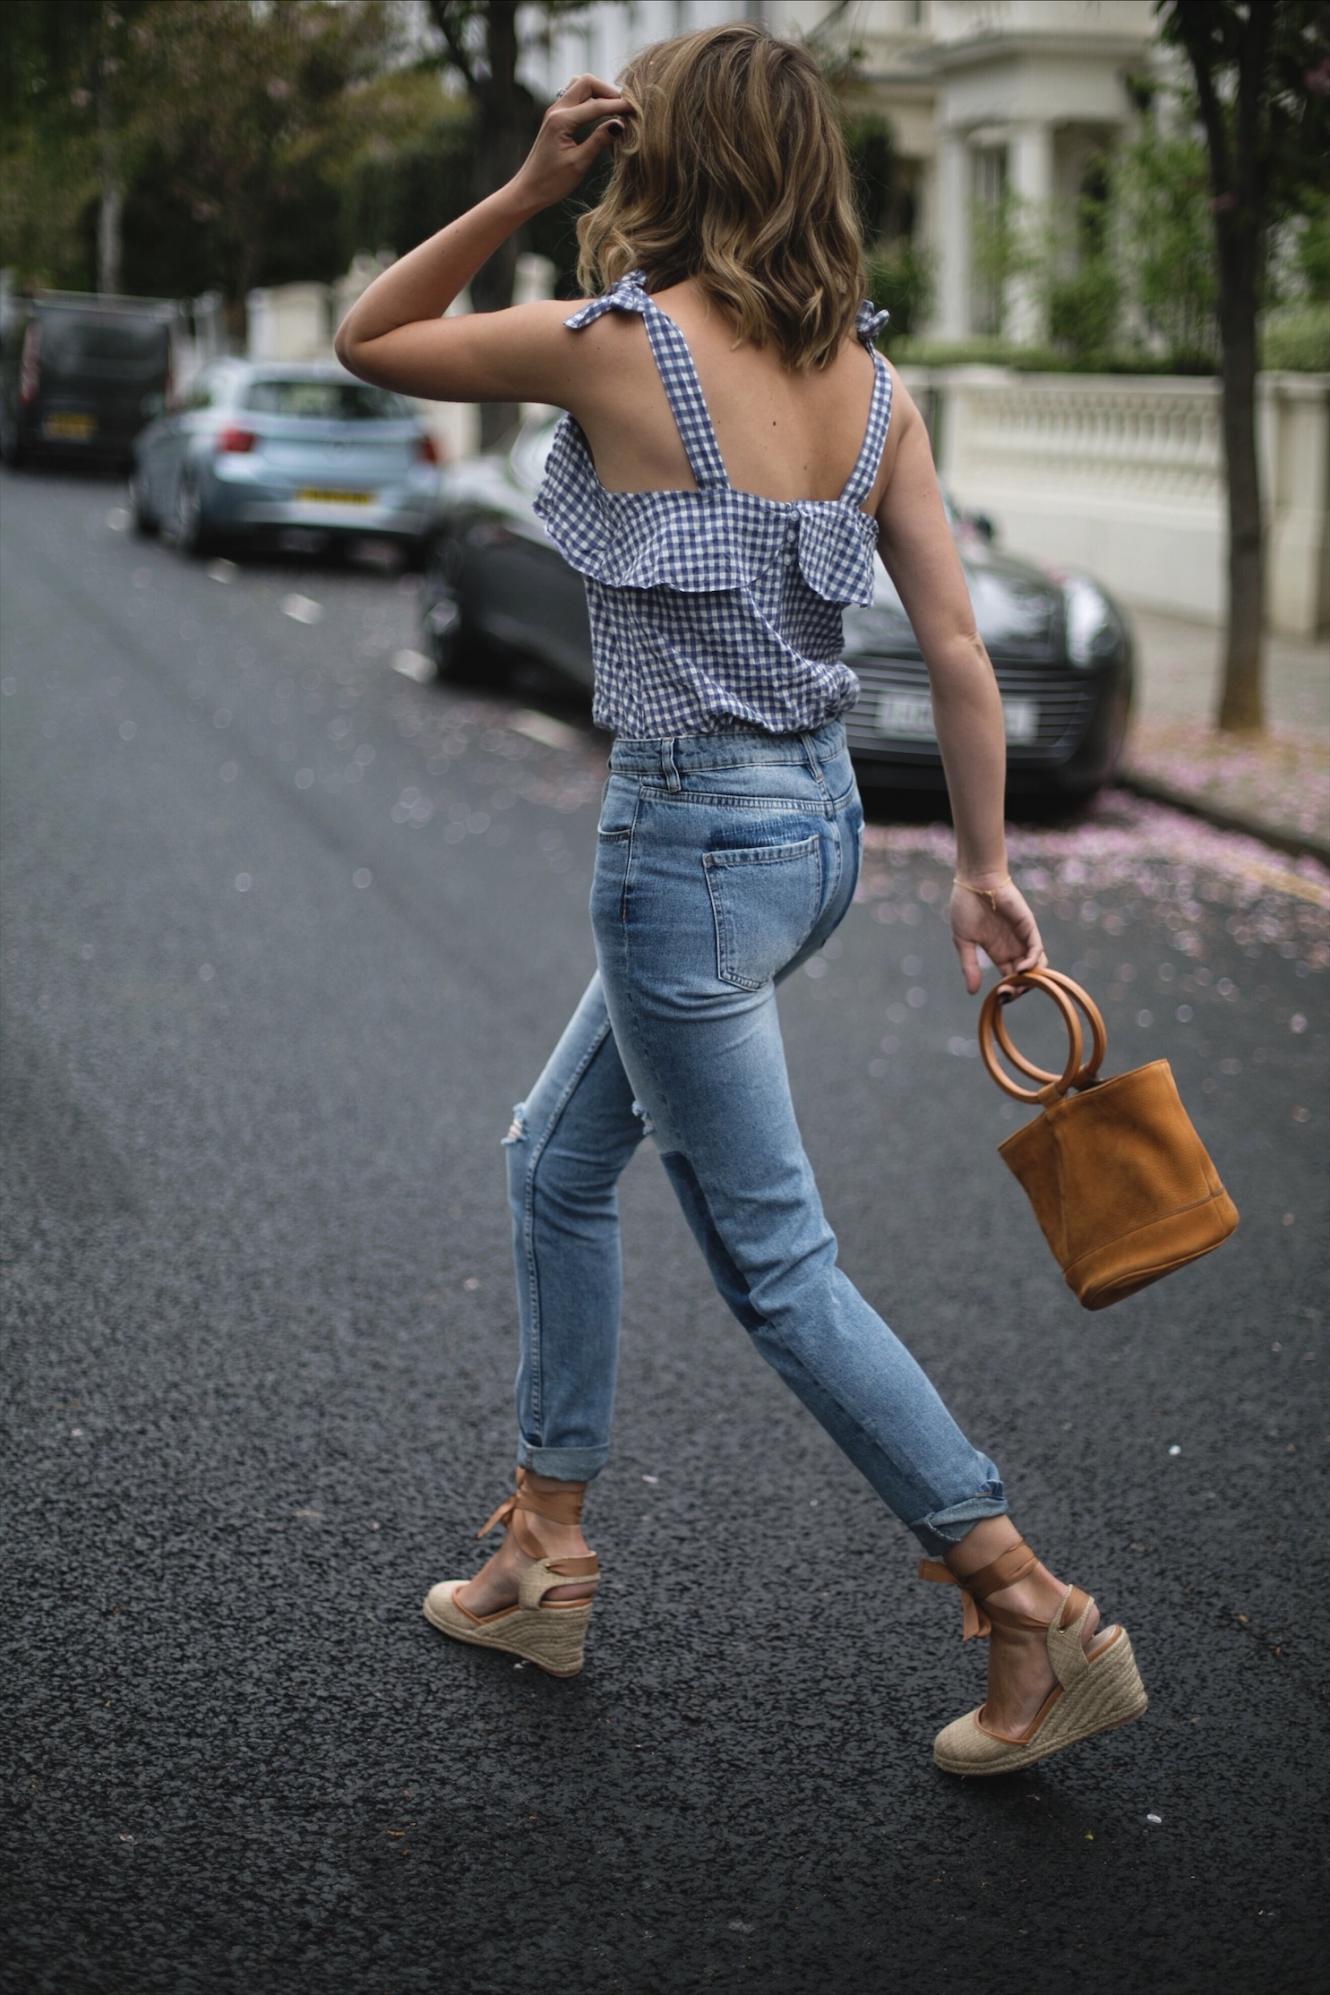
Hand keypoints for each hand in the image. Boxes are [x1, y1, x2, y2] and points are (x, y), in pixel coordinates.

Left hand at [509, 74, 633, 212]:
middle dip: (608, 91)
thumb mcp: (579, 164)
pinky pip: (575, 96)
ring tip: (614, 108)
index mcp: (562, 121)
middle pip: (587, 82)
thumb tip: (620, 125)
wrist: (528, 189)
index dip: (618, 106)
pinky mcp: (556, 117)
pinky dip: (590, 98)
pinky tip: (601, 112)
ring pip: (580, 85)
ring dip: (598, 92)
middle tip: (625, 106)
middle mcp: (556, 110)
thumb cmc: (551, 182)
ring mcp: (555, 111)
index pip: (596, 105)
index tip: (637, 110)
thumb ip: (599, 140)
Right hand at [949, 879, 1046, 996]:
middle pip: (1025, 976)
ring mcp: (1022, 937)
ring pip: (1037, 965)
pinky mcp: (1028, 927)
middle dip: (1020, 989)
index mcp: (998, 952)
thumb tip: (972, 992)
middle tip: (1009, 995)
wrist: (974, 881)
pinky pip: (1037, 948)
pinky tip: (1021, 969)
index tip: (999, 999)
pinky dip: (1032, 961)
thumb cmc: (965, 906)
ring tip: (1018, 984)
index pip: (1009, 978)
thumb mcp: (963, 941)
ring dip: (1031, 979)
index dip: (1008, 991)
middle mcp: (1013, 947)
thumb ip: (969, 965)